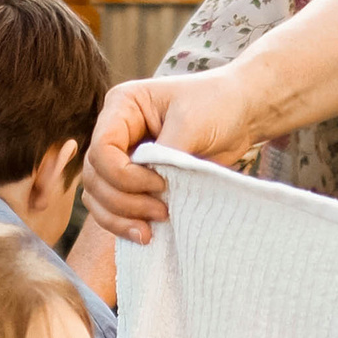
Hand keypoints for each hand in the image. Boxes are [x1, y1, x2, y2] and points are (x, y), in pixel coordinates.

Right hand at [82, 67, 260, 240]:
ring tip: (150, 231)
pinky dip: (124, 223)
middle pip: (96, 177)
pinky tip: (147, 234)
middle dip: (123, 201)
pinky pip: (113, 207)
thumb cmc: (217, 104)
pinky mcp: (135, 179)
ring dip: (120, 218)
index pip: (101, 149)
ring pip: (98, 196)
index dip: (124, 175)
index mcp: (122, 105)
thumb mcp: (190, 121)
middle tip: (162, 211)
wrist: (241, 113)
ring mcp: (122, 156)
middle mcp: (115, 131)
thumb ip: (165, 154)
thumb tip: (151, 190)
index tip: (161, 183)